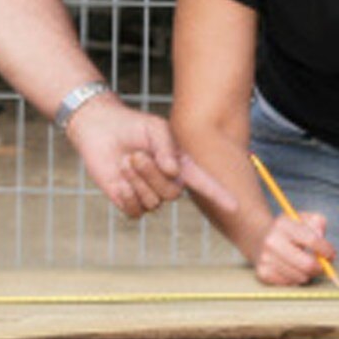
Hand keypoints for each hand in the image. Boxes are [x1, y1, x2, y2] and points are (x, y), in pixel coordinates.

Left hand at [65, 95, 235, 218]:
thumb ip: (167, 147)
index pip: (205, 183)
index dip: (220, 195)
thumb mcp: (156, 128)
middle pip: (171, 193)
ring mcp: (149, 194)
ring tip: (126, 161)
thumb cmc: (133, 126)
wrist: (102, 130)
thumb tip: (173, 172)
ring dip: (137, 181)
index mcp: (182, 165)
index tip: (235, 207)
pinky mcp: (129, 201)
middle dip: (151, 174)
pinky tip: (120, 182)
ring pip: (153, 202)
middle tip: (135, 155)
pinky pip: (135, 212)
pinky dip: (127, 196)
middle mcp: (168, 182)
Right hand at [251, 213, 336, 285]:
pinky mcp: (263, 274)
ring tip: (305, 264)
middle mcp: (272, 241)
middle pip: (307, 264)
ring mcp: (266, 259)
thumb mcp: (303, 219)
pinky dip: (296, 279)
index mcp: (283, 224)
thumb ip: (317, 223)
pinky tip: (292, 269)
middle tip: (324, 266)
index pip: (312, 240)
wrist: (259, 238)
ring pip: (300, 277)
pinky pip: (290, 284)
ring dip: (308, 274)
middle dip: (321, 267)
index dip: (326, 249)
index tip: (331, 254)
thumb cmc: (289, 230)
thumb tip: (321, 238)